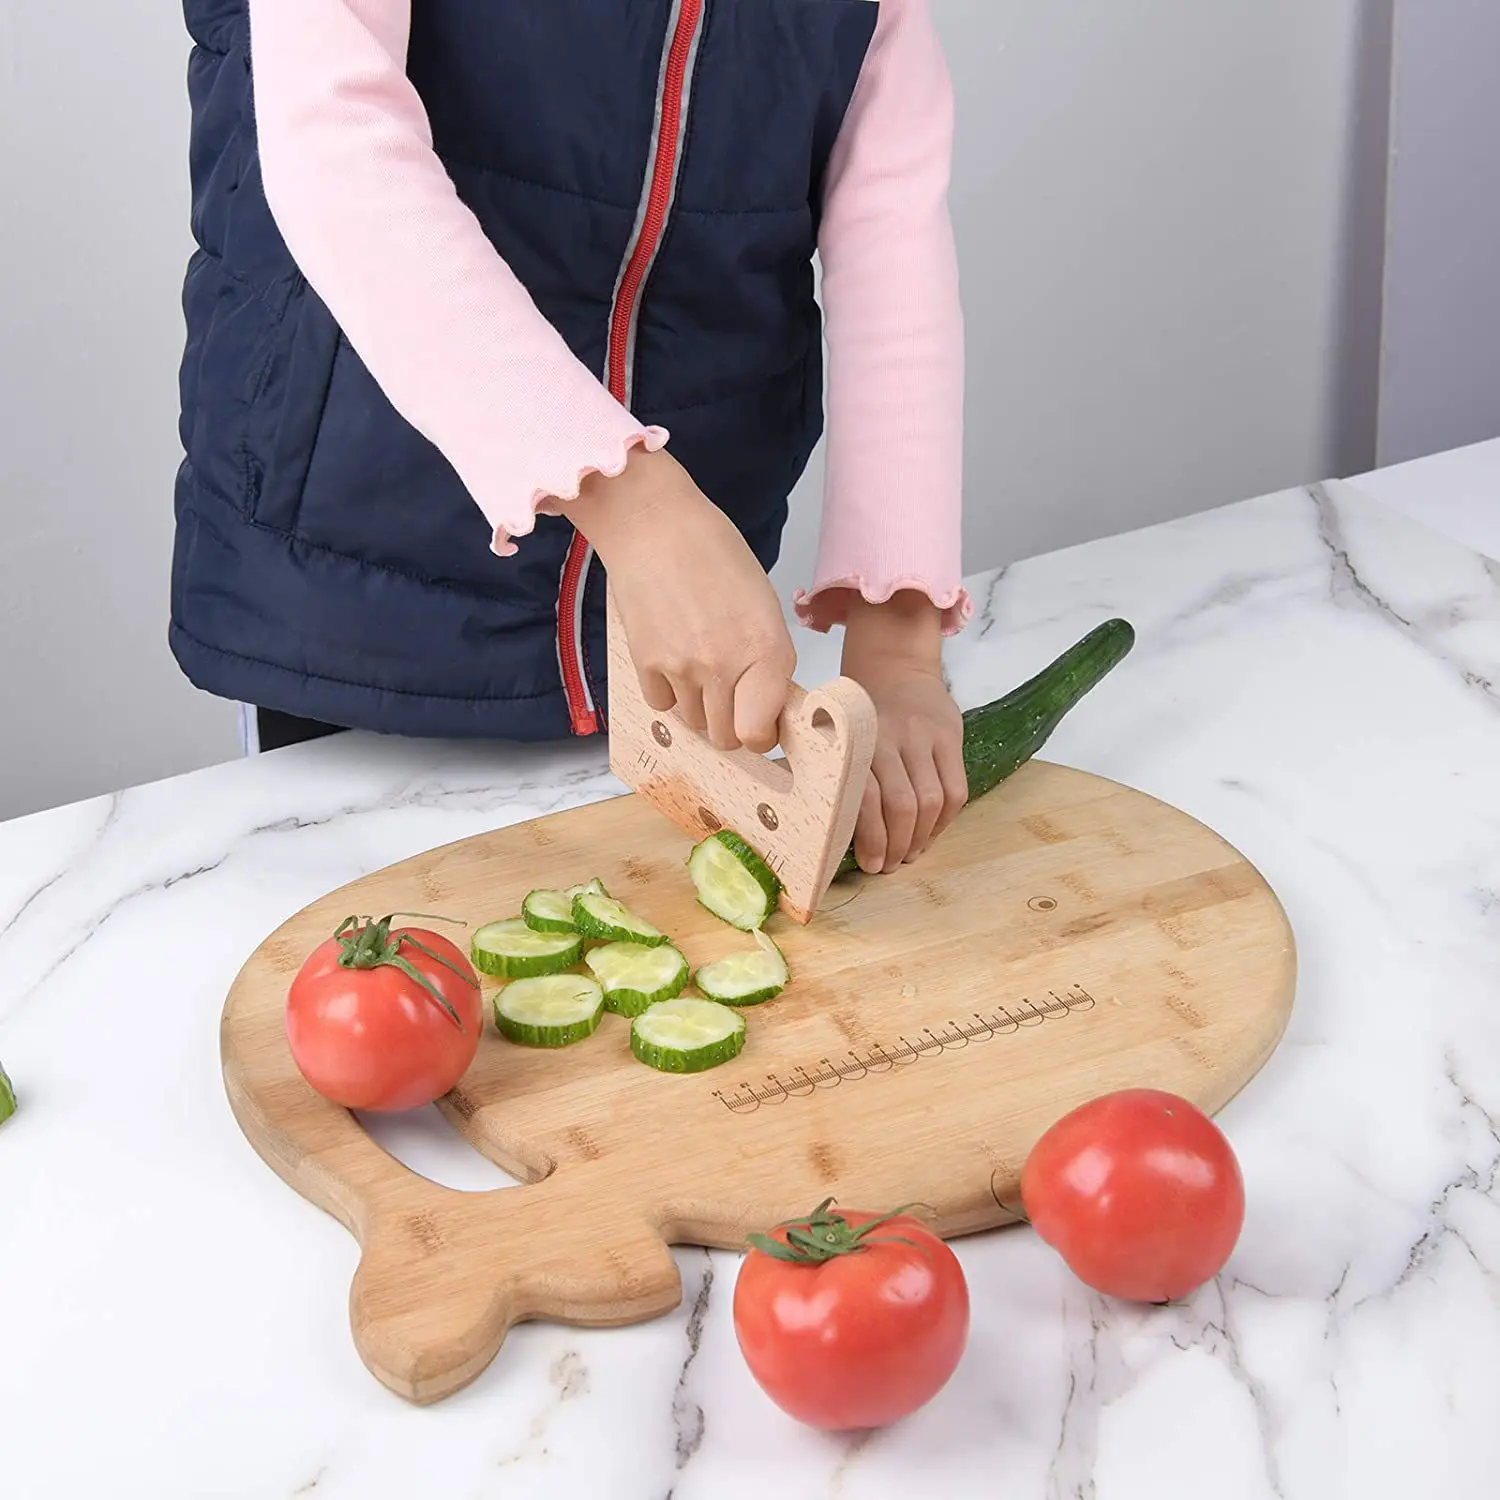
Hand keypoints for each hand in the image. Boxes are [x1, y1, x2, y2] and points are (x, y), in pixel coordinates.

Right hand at [568, 445, 795, 751]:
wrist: (653, 523)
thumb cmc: (712, 550)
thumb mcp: (762, 604)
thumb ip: (767, 658)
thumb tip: (764, 704)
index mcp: (768, 649)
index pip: (761, 734)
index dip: (761, 733)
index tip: (760, 721)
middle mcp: (727, 666)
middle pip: (725, 737)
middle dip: (730, 722)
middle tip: (731, 693)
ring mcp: (683, 669)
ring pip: (694, 722)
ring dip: (699, 705)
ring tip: (699, 662)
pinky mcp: (646, 664)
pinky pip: (661, 703)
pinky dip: (667, 690)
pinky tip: (672, 655)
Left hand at [840, 593, 966, 873]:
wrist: (895, 667)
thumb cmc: (857, 715)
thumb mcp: (836, 735)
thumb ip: (835, 774)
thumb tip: (828, 834)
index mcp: (854, 740)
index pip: (865, 798)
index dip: (870, 838)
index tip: (869, 864)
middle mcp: (890, 736)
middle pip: (901, 805)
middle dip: (896, 845)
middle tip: (888, 866)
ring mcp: (923, 735)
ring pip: (931, 801)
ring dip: (921, 839)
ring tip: (909, 854)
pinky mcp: (950, 735)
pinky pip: (955, 790)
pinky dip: (944, 821)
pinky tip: (929, 833)